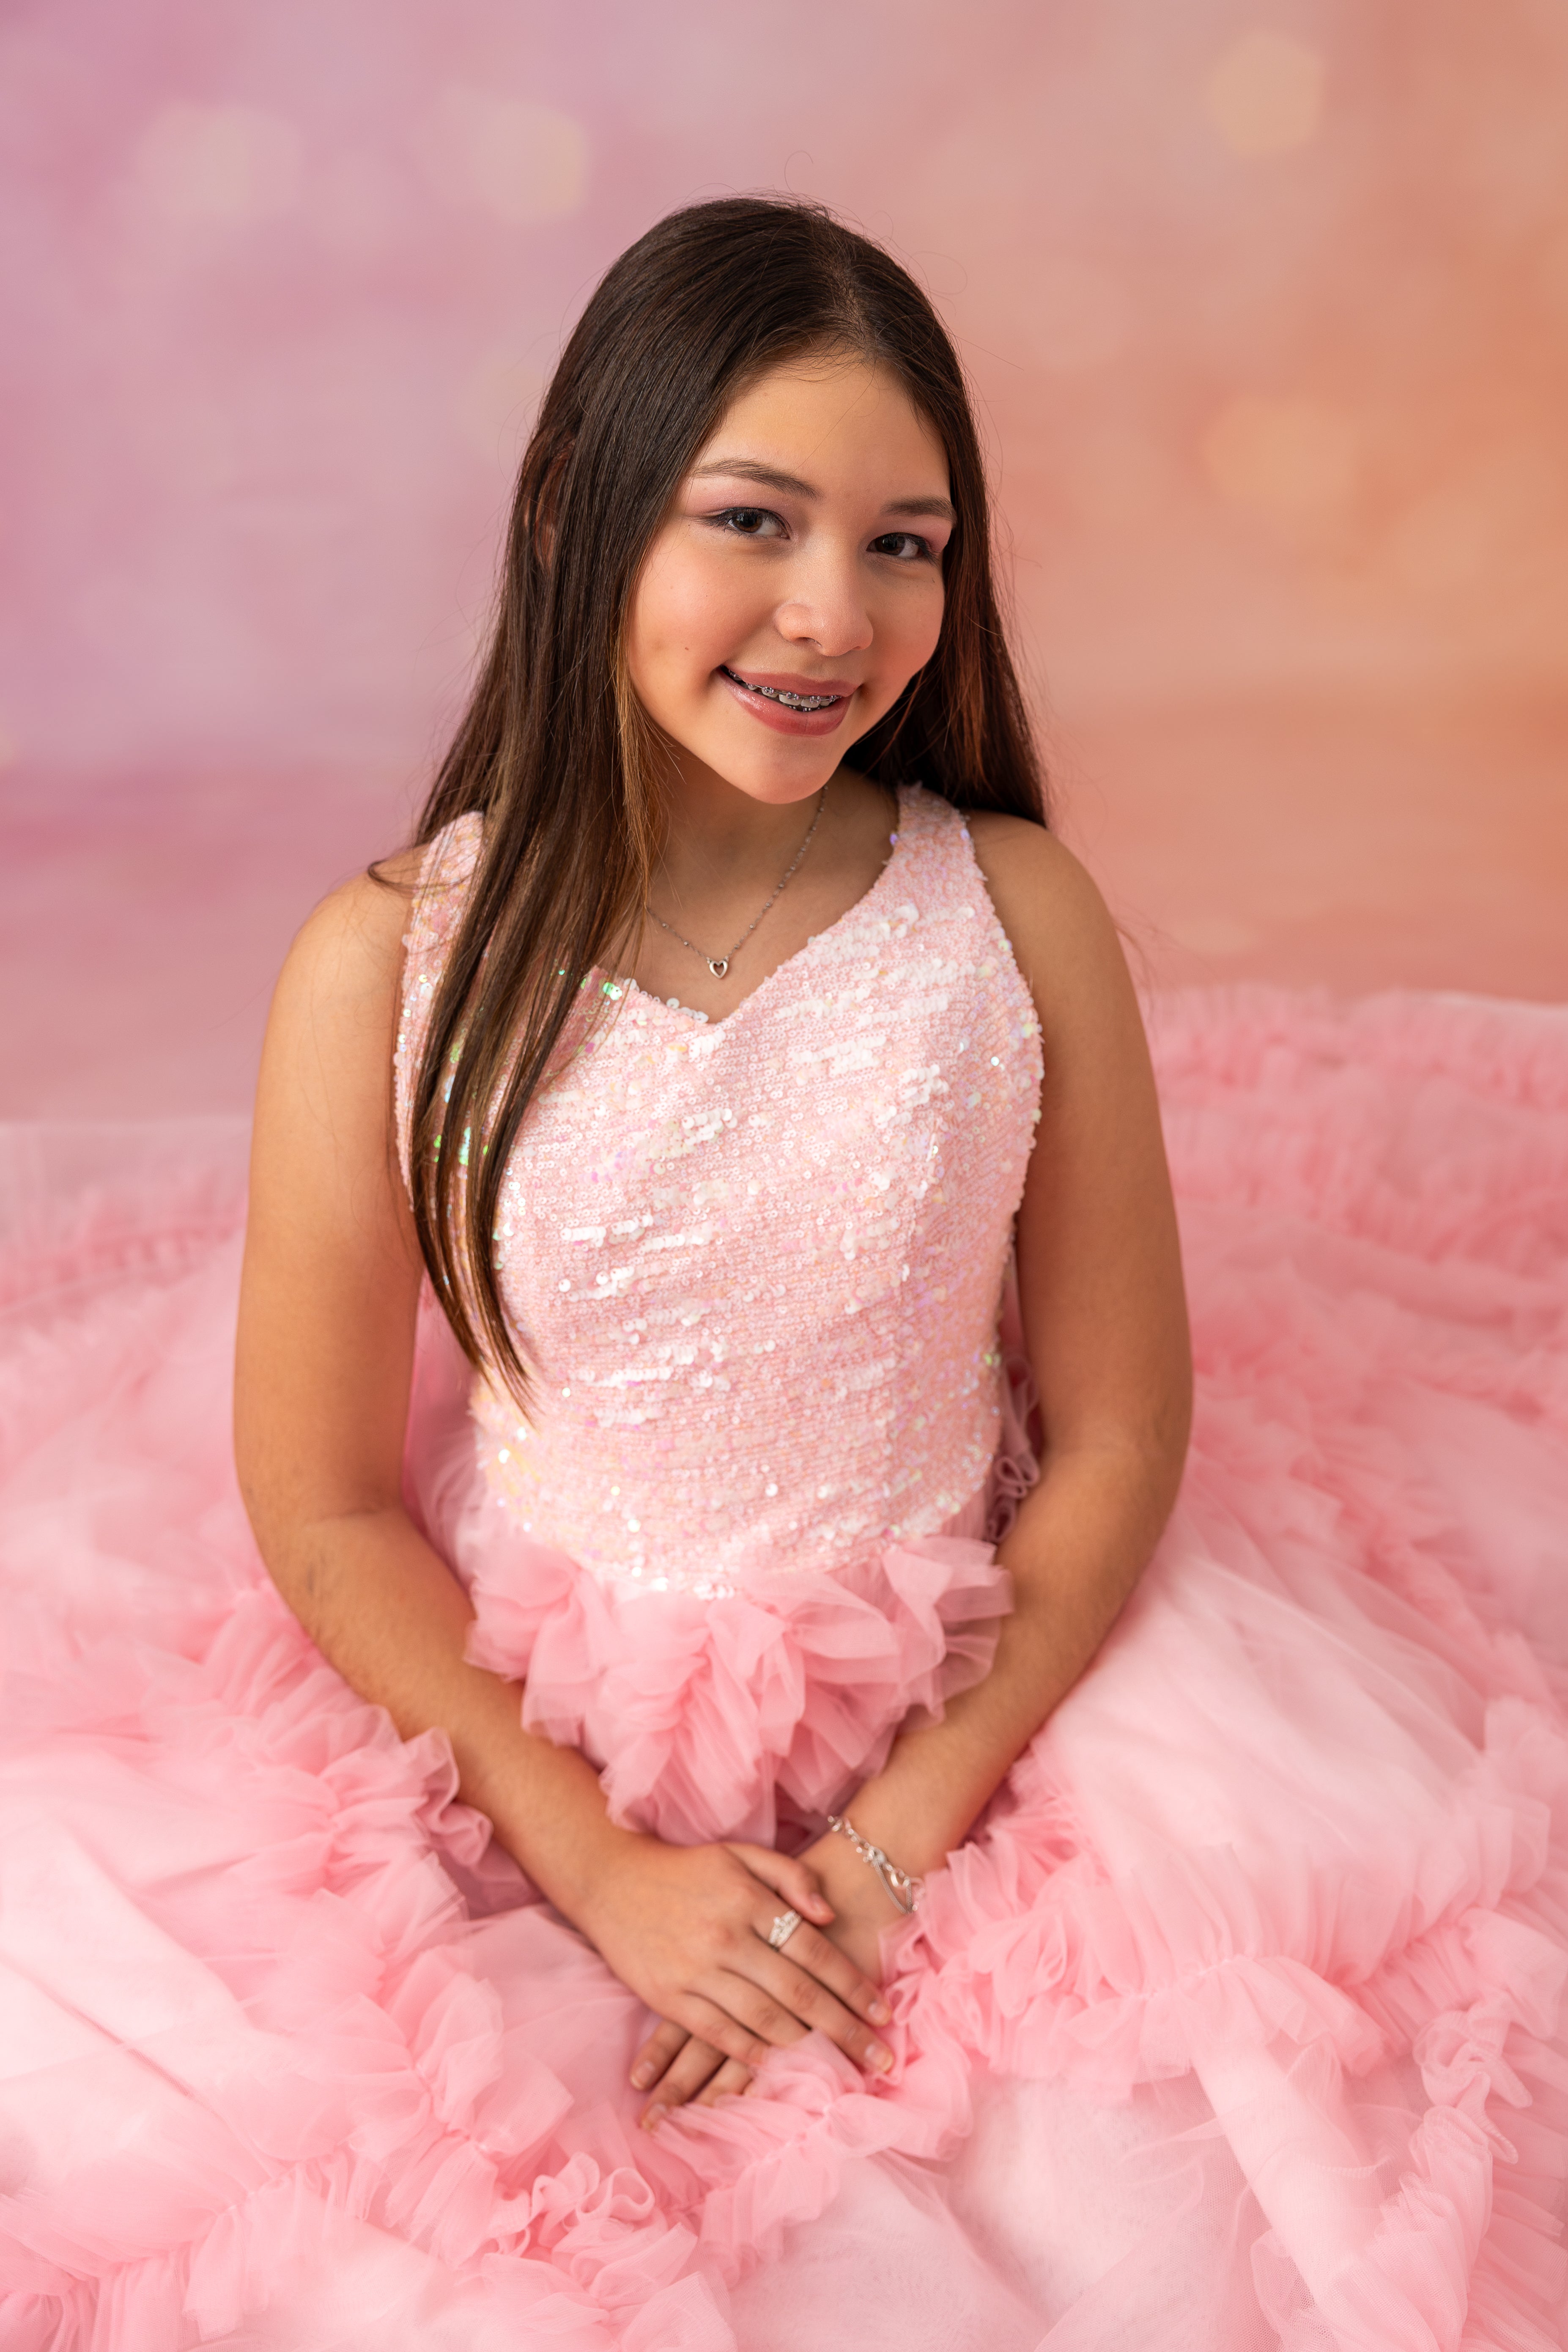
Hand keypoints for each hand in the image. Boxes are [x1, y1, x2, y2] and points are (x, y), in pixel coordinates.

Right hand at [574, 1834, 893, 2122]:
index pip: (814, 1951)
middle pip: (798, 1992)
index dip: (852, 1984)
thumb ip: (790, 1877)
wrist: (613, 1880)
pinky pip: (718, 2032)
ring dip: (804, 2047)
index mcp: (749, 1901)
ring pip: (762, 2018)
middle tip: (879, 2057)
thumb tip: (828, 1915)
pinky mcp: (668, 1996)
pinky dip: (748, 2052)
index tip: (884, 2013)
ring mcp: (696, 1969)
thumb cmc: (688, 1869)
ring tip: (839, 2069)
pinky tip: (776, 2066)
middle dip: (844, 2028)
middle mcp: (727, 1937)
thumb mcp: (741, 1855)